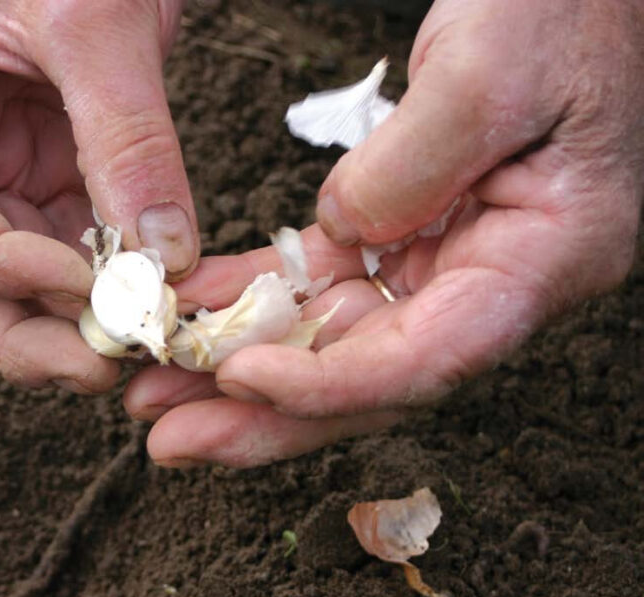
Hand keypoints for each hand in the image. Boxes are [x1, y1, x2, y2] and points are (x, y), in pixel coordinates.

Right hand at [0, 0, 196, 392]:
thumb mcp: (97, 19)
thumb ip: (126, 138)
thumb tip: (162, 256)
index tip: (79, 292)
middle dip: (24, 326)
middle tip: (98, 368)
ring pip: (9, 272)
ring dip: (65, 321)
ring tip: (127, 354)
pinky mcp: (46, 166)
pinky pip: (65, 244)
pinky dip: (103, 285)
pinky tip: (143, 309)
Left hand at [124, 0, 642, 466]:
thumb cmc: (560, 11)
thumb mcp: (492, 71)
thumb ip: (417, 162)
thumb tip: (344, 228)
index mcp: (541, 261)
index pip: (428, 358)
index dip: (329, 384)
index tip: (240, 379)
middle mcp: (487, 281)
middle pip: (366, 376)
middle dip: (262, 413)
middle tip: (170, 436)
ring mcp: (438, 261)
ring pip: (328, 339)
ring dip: (236, 366)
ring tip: (153, 388)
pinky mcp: (396, 229)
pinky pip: (312, 278)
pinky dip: (247, 296)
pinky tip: (189, 309)